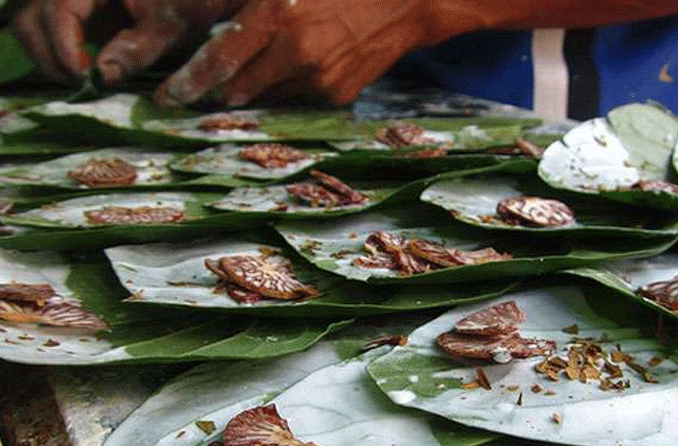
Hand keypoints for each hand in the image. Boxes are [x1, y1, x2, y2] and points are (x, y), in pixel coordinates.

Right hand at [11, 0, 241, 85]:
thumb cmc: (188, 2)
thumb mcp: (167, 27)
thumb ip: (135, 51)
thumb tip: (100, 78)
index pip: (57, 10)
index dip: (65, 49)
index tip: (87, 79)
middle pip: (31, 20)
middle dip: (52, 59)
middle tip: (85, 87)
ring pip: (31, 26)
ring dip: (50, 58)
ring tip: (83, 82)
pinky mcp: (77, 10)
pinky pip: (46, 30)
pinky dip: (58, 53)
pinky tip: (85, 71)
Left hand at [153, 0, 427, 106]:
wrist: (404, 1)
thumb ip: (249, 6)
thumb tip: (216, 36)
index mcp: (276, 11)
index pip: (219, 60)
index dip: (189, 82)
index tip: (167, 98)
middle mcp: (294, 51)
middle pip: (237, 88)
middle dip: (216, 93)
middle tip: (198, 94)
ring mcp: (317, 78)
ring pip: (266, 95)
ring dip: (255, 86)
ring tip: (266, 66)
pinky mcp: (335, 95)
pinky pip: (296, 98)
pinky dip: (289, 85)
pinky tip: (304, 64)